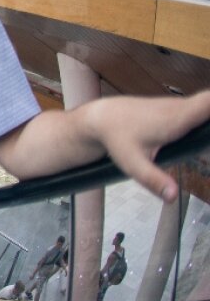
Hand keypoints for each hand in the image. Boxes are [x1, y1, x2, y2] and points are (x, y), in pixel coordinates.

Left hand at [89, 90, 209, 201]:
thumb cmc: (117, 139)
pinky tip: (206, 136)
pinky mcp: (182, 110)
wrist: (102, 119)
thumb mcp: (132, 164)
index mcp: (177, 118)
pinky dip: (209, 119)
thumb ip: (153, 180)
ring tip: (207, 150)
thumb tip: (172, 198)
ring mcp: (183, 107)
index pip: (209, 102)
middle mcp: (184, 108)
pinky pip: (205, 110)